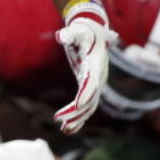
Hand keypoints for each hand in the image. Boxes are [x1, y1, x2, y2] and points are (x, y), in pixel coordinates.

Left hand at [53, 0, 113, 133]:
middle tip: (60, 120)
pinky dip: (79, 117)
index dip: (85, 94)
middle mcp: (99, 77)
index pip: (92, 83)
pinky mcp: (90, 87)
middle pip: (90, 99)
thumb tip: (60, 36)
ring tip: (64, 129)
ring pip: (89, 107)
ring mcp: (96, 84)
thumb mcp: (77, 30)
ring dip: (78, 119)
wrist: (95, 32)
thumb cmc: (84, 31)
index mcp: (96, 65)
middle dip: (77, 111)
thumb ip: (69, 34)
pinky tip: (68, 128)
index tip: (76, 106)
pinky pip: (87, 106)